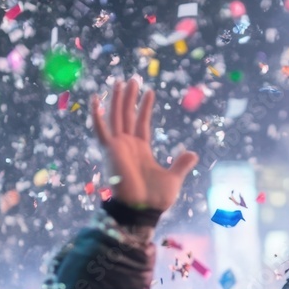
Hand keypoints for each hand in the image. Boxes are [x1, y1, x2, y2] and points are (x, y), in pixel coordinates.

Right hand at [91, 78, 197, 211]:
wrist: (142, 209)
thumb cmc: (155, 198)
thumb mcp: (174, 179)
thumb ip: (181, 165)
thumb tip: (193, 154)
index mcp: (141, 150)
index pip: (142, 123)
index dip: (145, 107)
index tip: (149, 92)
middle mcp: (128, 146)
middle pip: (127, 115)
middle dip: (129, 97)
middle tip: (132, 79)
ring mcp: (117, 147)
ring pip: (116, 117)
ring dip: (117, 99)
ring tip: (120, 81)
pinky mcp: (110, 150)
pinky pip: (101, 130)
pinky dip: (97, 116)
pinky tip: (95, 100)